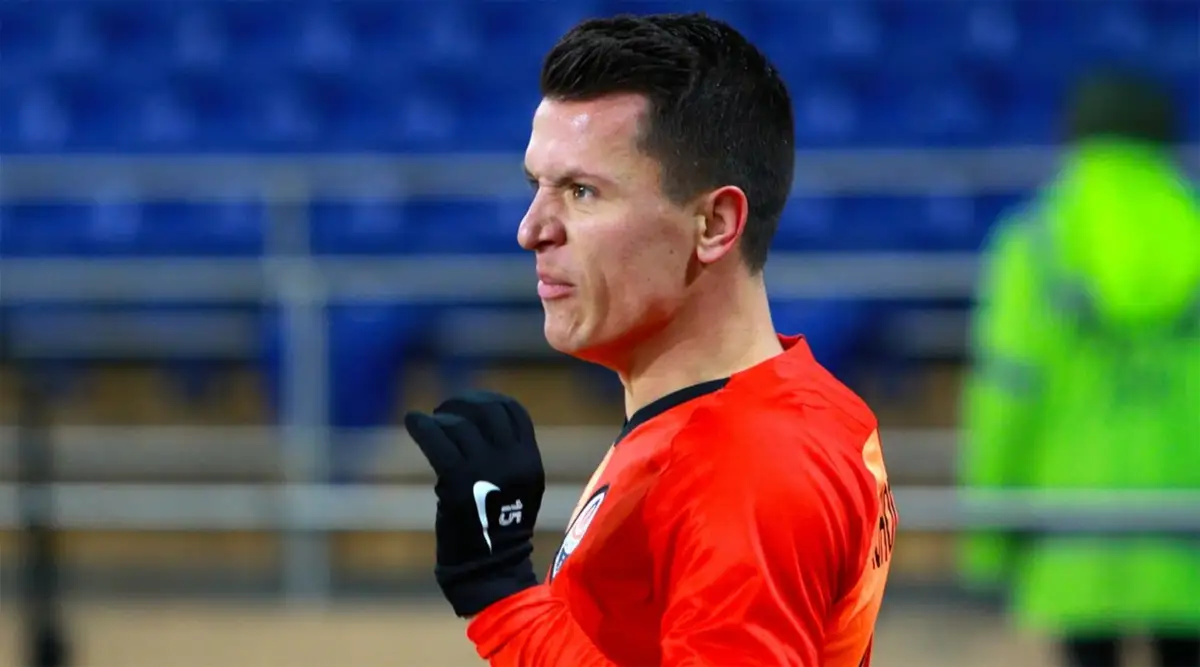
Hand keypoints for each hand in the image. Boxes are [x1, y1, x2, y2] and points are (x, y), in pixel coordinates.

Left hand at [404, 390, 545, 616]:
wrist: (491, 568)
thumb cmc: (498, 531)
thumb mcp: (519, 487)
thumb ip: (508, 456)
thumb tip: (477, 422)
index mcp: (530, 461)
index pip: (515, 412)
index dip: (491, 400)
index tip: (472, 403)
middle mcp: (512, 461)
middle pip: (488, 410)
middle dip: (465, 402)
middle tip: (447, 408)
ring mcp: (485, 470)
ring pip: (460, 425)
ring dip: (441, 417)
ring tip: (429, 421)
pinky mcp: (457, 482)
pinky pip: (437, 440)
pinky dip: (421, 426)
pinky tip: (413, 420)